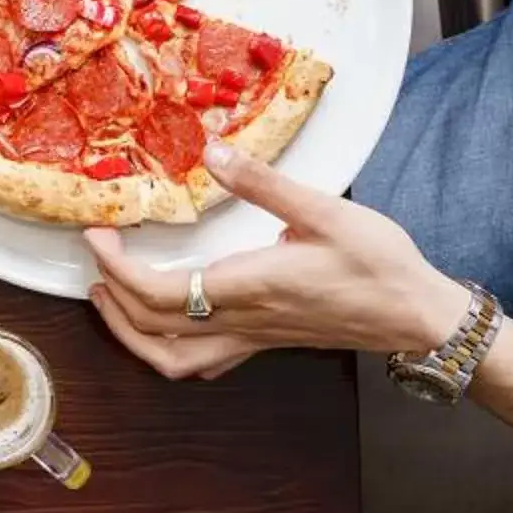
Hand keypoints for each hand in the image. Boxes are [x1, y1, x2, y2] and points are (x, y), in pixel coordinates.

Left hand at [83, 142, 465, 379]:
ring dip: (132, 336)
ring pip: (173, 361)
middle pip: (153, 332)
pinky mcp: (266, 343)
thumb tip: (214, 150)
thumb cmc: (378, 264)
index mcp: (248, 286)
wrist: (416, 314)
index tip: (99, 236)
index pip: (159, 292)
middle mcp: (243, 322)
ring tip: (112, 297)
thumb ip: (262, 182)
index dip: (116, 268)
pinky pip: (204, 362)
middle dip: (111, 299)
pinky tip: (168, 322)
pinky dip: (169, 348)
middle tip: (96, 259)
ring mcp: (254, 339)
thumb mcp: (323, 209)